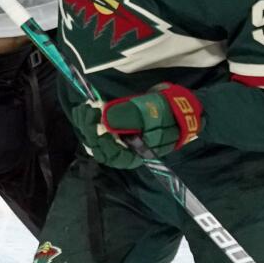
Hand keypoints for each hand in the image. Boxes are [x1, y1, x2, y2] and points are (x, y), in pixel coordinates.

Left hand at [72, 83, 201, 168]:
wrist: (179, 109)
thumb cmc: (167, 114)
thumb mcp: (150, 114)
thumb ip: (128, 117)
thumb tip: (104, 118)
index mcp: (134, 154)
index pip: (109, 153)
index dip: (97, 136)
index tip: (94, 115)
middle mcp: (125, 151)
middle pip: (99, 147)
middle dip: (88, 128)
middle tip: (86, 109)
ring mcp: (120, 141)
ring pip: (96, 139)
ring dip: (86, 124)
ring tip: (84, 108)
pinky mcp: (117, 131)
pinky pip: (98, 131)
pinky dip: (90, 121)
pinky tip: (86, 109)